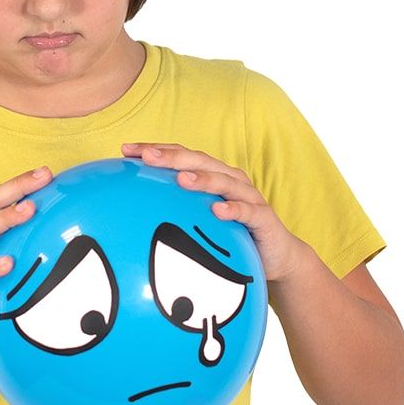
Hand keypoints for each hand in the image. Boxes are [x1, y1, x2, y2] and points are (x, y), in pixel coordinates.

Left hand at [121, 143, 306, 282]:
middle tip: (147, 156)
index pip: (180, 156)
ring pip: (223, 181)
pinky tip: (218, 210)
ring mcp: (247, 196)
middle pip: (198, 162)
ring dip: (202, 179)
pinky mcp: (263, 217)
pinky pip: (248, 211)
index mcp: (211, 175)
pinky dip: (233, 209)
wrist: (277, 255)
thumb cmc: (232, 233)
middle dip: (172, 158)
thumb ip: (175, 209)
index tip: (126, 150)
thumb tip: (131, 210)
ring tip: (181, 179)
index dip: (155, 149)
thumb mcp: (199, 219)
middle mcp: (229, 179)